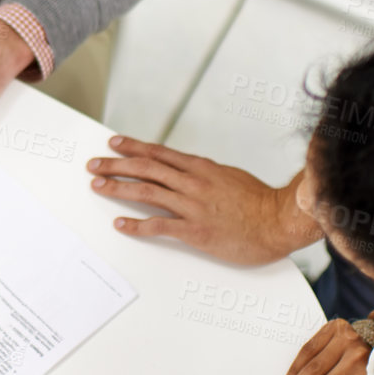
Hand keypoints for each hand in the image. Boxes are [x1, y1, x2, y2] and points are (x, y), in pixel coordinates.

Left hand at [91, 140, 321, 263]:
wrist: (279, 221)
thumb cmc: (259, 201)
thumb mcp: (229, 176)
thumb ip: (205, 174)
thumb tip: (186, 171)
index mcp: (200, 168)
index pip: (158, 153)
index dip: (133, 147)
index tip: (113, 144)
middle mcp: (192, 183)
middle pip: (145, 169)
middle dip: (116, 165)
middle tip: (94, 165)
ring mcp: (192, 206)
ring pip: (147, 192)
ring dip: (119, 188)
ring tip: (98, 186)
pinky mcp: (195, 231)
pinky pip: (159, 226)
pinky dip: (136, 225)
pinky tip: (120, 223)